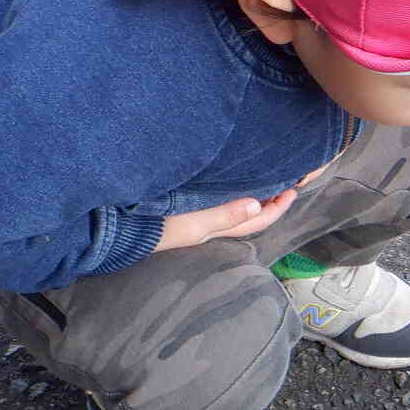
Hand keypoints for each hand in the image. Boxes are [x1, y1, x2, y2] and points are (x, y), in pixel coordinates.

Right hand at [154, 189, 296, 251]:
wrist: (116, 227)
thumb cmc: (154, 227)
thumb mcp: (192, 222)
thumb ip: (223, 214)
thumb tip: (256, 205)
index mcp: (214, 229)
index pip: (255, 221)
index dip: (276, 208)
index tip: (292, 191)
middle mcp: (208, 225)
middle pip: (247, 216)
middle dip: (268, 202)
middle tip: (284, 183)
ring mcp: (194, 218)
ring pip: (232, 208)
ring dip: (251, 196)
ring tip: (264, 181)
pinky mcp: (180, 209)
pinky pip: (215, 201)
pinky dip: (229, 192)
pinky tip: (228, 181)